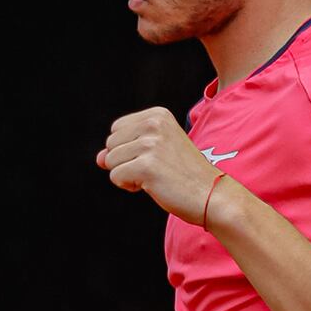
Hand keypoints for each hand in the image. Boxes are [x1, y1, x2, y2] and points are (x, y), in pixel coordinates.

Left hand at [97, 107, 223, 224]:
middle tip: (156, 169)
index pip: (116, 129)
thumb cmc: (185, 175)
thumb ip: (125, 149)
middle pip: (110, 144)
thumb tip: (98, 158)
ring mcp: (150, 144)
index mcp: (158, 115)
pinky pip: (116, 177)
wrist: (212, 195)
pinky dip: (129, 186)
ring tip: (155, 177)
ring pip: (110, 161)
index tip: (154, 157)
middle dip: (125, 161)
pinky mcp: (146, 166)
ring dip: (127, 175)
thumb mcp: (156, 153)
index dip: (128, 149)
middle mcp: (153, 124)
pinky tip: (152, 186)